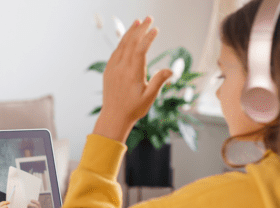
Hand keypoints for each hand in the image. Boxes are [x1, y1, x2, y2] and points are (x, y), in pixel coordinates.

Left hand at [94, 16, 172, 142]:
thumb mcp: (149, 97)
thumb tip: (171, 70)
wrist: (113, 117)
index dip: (148, 37)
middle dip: (140, 29)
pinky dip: (122, 43)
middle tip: (149, 18)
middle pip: (131, 43)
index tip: (156, 29)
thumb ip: (159, 81)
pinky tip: (127, 38)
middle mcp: (121, 68)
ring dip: (130, 32)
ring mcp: (113, 68)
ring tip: (138, 22)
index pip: (140, 49)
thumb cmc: (133, 109)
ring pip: (121, 45)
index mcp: (132, 73)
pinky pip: (115, 52)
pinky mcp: (108, 71)